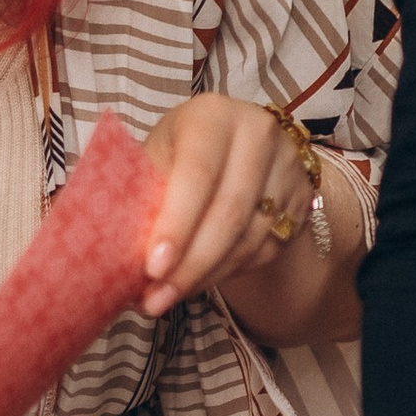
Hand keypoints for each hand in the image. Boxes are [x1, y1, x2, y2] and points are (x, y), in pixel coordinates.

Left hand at [137, 97, 316, 318]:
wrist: (236, 148)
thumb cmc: (181, 153)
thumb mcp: (156, 158)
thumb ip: (140, 198)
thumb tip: (113, 258)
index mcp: (212, 115)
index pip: (198, 174)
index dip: (176, 225)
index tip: (152, 269)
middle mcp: (258, 133)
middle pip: (229, 213)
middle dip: (189, 265)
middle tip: (156, 299)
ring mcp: (287, 167)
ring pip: (249, 239)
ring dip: (206, 276)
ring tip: (169, 297)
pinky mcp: (302, 200)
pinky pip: (266, 251)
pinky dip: (227, 273)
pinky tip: (199, 281)